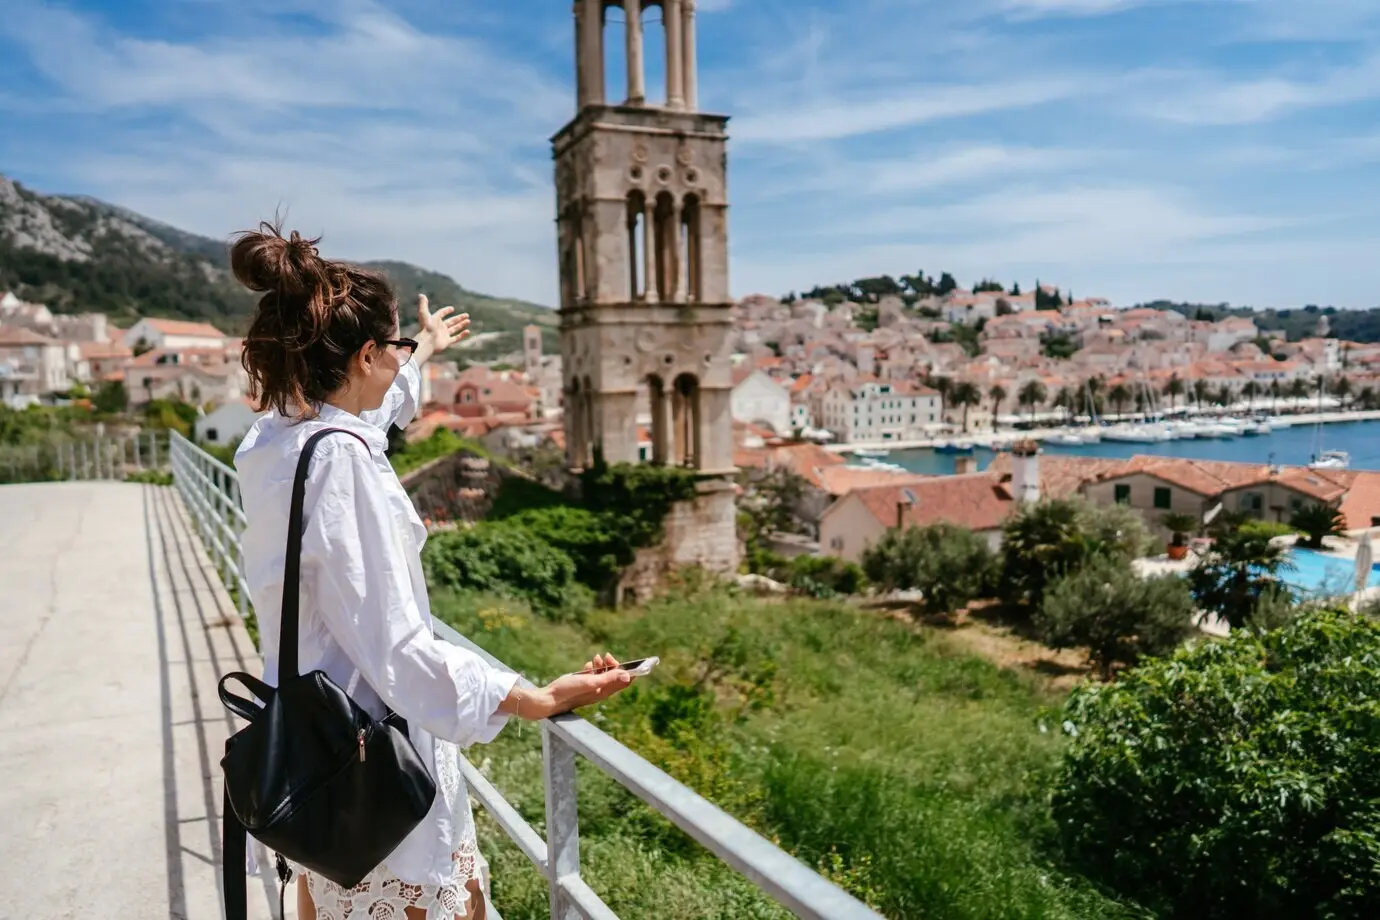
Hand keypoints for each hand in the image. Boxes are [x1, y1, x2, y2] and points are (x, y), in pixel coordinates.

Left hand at [414, 294, 470, 363]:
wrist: (427, 341)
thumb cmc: (426, 328)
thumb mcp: (424, 313)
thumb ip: (423, 304)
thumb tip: (421, 295)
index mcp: (435, 320)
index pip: (441, 314)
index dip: (446, 311)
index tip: (452, 309)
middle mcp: (440, 327)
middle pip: (451, 322)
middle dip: (459, 318)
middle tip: (467, 315)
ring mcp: (444, 335)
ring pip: (455, 329)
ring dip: (462, 325)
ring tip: (468, 321)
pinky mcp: (447, 342)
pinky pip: (456, 338)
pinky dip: (462, 335)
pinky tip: (467, 331)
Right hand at [519, 653, 633, 719]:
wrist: (550, 698)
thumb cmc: (569, 692)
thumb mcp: (590, 683)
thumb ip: (608, 678)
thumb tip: (628, 676)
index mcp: (604, 692)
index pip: (624, 682)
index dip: (628, 671)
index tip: (628, 661)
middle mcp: (600, 691)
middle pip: (614, 676)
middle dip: (612, 664)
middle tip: (606, 656)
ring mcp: (591, 688)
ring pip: (603, 674)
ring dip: (602, 664)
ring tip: (596, 658)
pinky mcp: (582, 684)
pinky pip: (593, 674)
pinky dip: (592, 667)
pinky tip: (587, 664)